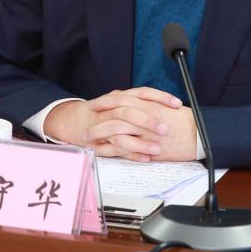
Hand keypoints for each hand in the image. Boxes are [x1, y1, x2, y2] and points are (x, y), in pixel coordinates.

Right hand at [44, 87, 184, 161]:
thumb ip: (140, 104)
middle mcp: (111, 108)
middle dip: (148, 120)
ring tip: (157, 148)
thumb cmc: (103, 113)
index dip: (160, 97)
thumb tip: (169, 108)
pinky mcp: (99, 142)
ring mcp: (103, 125)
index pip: (142, 93)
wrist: (74, 122)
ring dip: (140, 141)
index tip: (176, 104)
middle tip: (165, 129)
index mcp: (120, 97)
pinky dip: (131, 154)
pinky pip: (115, 148)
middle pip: (129, 111)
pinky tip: (146, 158)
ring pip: (120, 130)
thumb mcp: (121, 103)